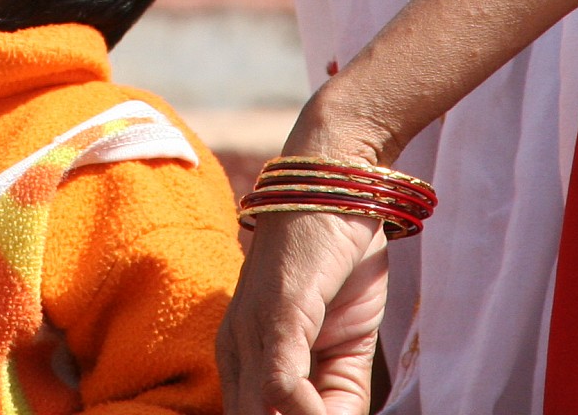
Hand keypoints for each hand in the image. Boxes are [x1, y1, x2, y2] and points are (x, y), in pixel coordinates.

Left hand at [218, 208, 388, 414]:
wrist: (338, 185)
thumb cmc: (337, 262)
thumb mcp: (341, 342)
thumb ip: (336, 391)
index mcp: (243, 358)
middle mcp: (237, 350)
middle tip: (331, 414)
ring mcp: (253, 332)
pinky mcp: (278, 313)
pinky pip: (279, 383)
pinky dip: (304, 410)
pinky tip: (324, 413)